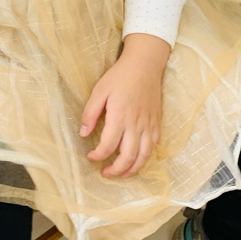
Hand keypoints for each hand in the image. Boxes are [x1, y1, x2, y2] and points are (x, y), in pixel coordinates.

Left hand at [80, 33, 168, 177]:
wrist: (144, 65)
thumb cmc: (120, 76)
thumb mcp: (99, 91)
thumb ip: (90, 113)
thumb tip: (84, 133)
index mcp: (119, 117)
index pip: (108, 146)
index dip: (98, 156)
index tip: (91, 156)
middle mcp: (136, 125)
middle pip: (128, 157)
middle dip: (116, 170)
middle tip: (106, 172)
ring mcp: (148, 125)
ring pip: (144, 155)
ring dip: (132, 169)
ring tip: (122, 174)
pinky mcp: (156, 122)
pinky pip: (153, 145)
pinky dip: (146, 156)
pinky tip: (138, 158)